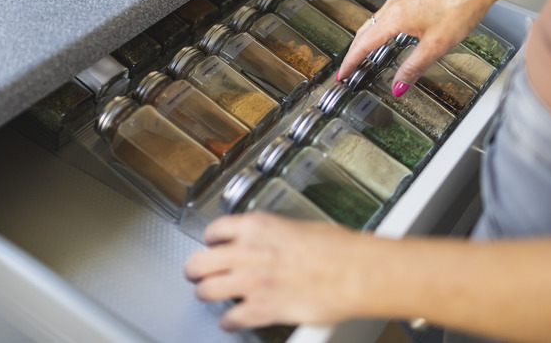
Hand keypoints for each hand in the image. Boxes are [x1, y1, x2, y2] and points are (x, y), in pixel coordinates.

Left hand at [184, 212, 366, 330]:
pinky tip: (231, 321)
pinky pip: (230, 318)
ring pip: (207, 290)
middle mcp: (248, 253)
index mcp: (258, 227)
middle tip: (197, 272)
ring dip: (207, 293)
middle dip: (196, 269)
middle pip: (200, 262)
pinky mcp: (261, 309)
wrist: (354, 272)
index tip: (211, 244)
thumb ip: (277, 234)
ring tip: (210, 295)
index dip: (210, 240)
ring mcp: (251, 283)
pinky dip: (228, 322)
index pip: (216, 230)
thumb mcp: (301, 227)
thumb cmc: (339, 249)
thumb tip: (275, 240)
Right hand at [338, 0, 549, 96]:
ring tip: (362, 57)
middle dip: (353, 52)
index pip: (363, 44)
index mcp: (395, 17)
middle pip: (364, 32)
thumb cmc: (461, 6)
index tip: (342, 74)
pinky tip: (385, 37)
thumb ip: (413, 68)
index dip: (350, 62)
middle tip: (348, 70)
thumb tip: (398, 87)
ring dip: (365, 40)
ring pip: (373, 22)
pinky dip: (377, 30)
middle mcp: (394, 5)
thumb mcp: (436, 45)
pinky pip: (385, 15)